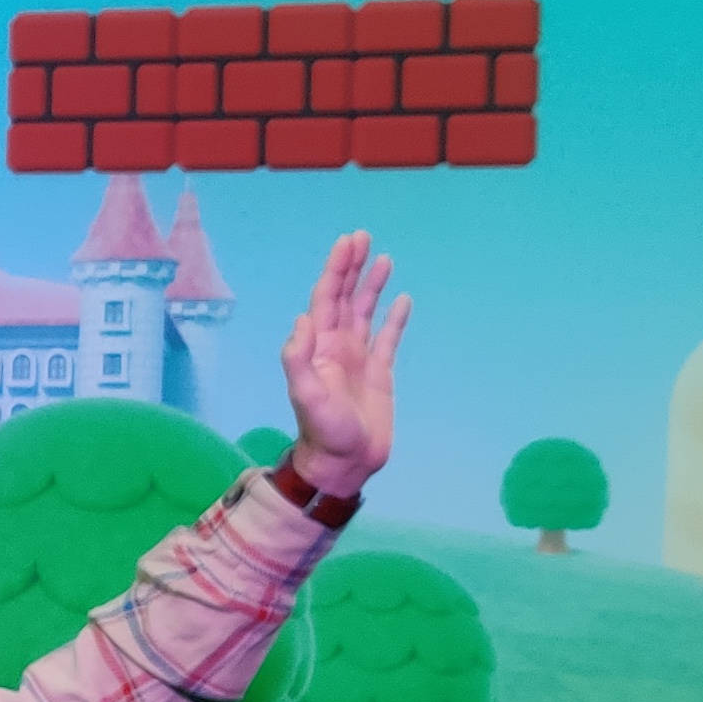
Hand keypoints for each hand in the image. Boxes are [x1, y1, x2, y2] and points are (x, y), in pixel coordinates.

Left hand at [279, 232, 407, 496]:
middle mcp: (337, 347)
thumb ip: (299, 359)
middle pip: (343, 298)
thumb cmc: (323, 432)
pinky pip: (388, 338)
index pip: (326, 299)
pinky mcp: (380, 373)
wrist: (345, 464)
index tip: (347, 243)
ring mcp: (358, 358)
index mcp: (319, 347)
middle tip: (362, 237)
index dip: (335, 270)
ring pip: (365, 312)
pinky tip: (403, 300)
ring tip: (383, 258)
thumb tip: (302, 319)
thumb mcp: (306, 396)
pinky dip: (395, 318)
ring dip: (372, 286)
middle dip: (351, 268)